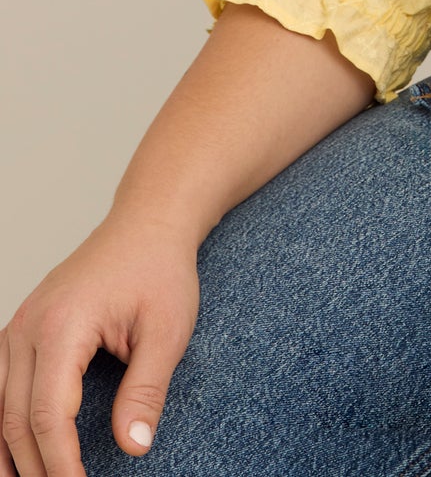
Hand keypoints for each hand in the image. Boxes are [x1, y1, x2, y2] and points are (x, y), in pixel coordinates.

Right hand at [0, 214, 200, 475]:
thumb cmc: (160, 270)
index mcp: (64, 326)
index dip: (60, 463)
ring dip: (7, 451)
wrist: (148, 224)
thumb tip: (134, 447)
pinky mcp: (21, 327)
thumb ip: (147, 390)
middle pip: (17, 417)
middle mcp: (29, 326)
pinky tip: (9, 450)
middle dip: (35, 467)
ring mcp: (19, 324)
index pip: (49, 415)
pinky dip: (1, 421)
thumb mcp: (168, 330)